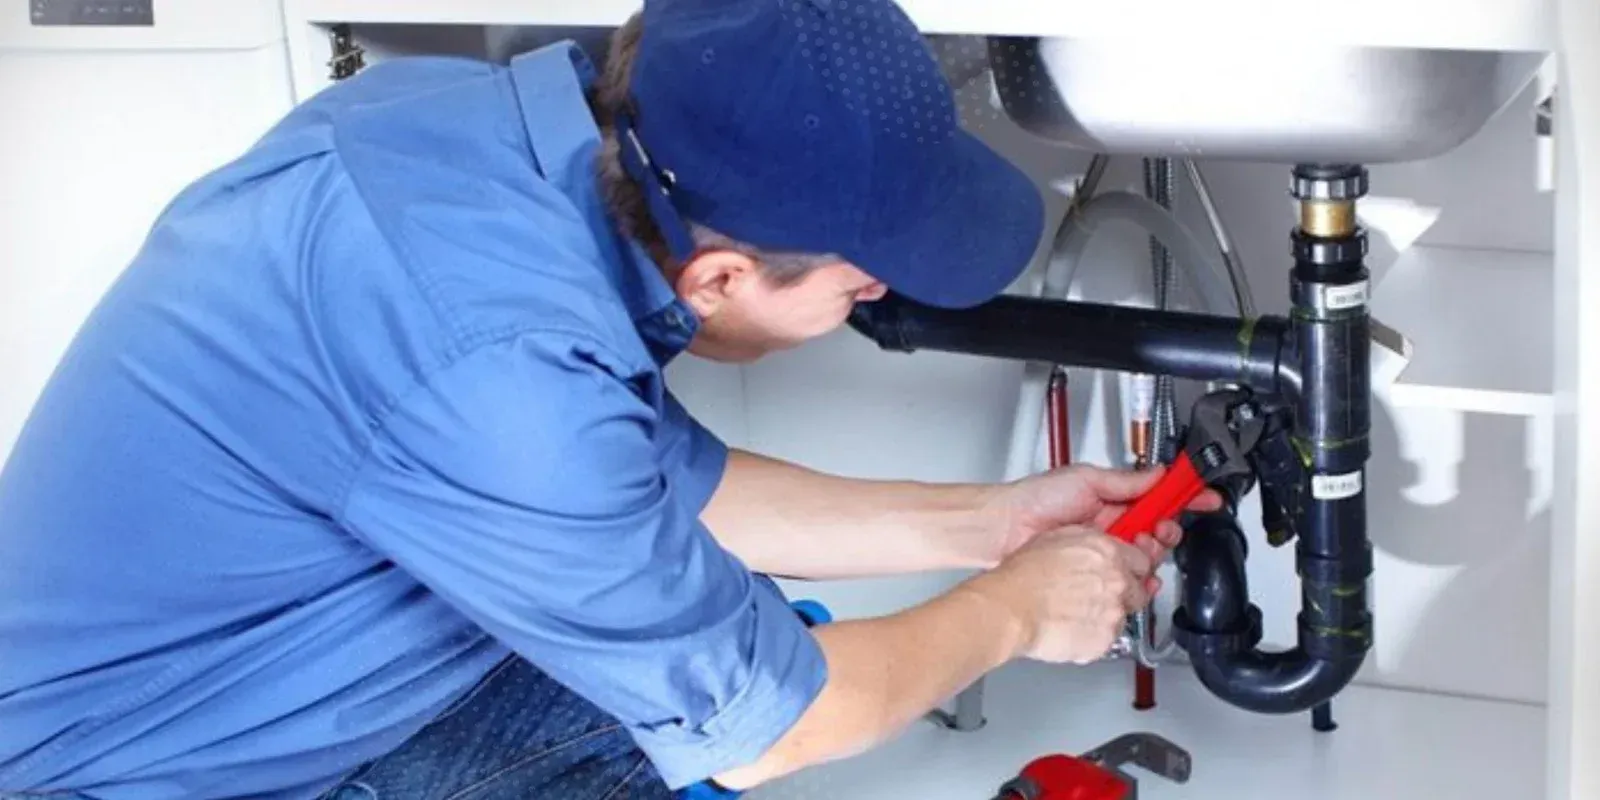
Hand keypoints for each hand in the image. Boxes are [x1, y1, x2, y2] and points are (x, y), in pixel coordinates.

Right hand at [962, 526, 1155, 664]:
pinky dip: (1095, 634)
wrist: (1011, 609)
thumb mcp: (1057, 538)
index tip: (1127, 570)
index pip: (1144, 559)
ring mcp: (1114, 613)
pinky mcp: (1105, 641)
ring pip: (1124, 615)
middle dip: (1124, 592)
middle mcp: (1118, 582)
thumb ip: (1091, 542)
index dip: (1132, 567)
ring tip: (1077, 612)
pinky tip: (1072, 626)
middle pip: (1140, 589)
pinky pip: (1108, 638)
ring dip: (1108, 614)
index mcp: (1109, 553)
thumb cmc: (1024, 575)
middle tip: (1097, 594)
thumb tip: (1102, 546)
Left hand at [993, 464, 1220, 576]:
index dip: (1185, 497)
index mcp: (1114, 498)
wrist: (1005, 530)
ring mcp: (1105, 548)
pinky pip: (1128, 577)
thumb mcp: (1086, 479)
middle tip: (1158, 529)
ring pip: (1148, 555)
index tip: (1206, 497)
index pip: (1159, 496)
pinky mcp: (1097, 571)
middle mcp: (1113, 524)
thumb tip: (1159, 473)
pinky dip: (1139, 577)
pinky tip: (1137, 574)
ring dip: (1151, 552)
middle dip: (1168, 529)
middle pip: (1160, 529)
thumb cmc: (1035, 499)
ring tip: (1137, 546)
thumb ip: (1126, 480)